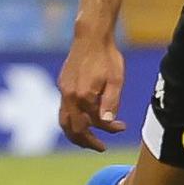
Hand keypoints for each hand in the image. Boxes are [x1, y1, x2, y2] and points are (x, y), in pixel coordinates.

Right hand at [57, 32, 125, 152]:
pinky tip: (84, 119)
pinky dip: (72, 120)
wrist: (91, 37)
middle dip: (86, 141)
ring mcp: (63, 90)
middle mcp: (69, 96)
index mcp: (83, 96)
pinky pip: (63, 110)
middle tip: (101, 147)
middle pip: (72, 129)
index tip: (121, 128)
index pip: (95, 122)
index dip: (109, 128)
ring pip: (63, 121)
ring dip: (75, 134)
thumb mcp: (116, 80)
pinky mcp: (62, 85)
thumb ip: (111, 102)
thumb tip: (107, 123)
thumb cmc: (107, 57)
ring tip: (88, 140)